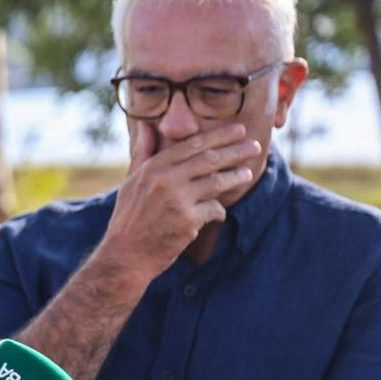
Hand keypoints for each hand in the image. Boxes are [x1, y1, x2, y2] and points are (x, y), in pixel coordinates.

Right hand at [98, 121, 259, 281]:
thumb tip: (146, 125)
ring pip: (217, 182)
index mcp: (152, 168)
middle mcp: (165, 181)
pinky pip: (215, 209)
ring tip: (247, 174)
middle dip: (236, 151)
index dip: (218, 136)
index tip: (238, 130)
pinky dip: (219, 211)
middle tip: (255, 146)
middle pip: (209, 159)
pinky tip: (218, 213)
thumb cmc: (128, 217)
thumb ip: (143, 152)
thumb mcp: (130, 181)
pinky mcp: (188, 222)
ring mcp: (177, 201)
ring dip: (236, 177)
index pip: (191, 145)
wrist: (125, 254)